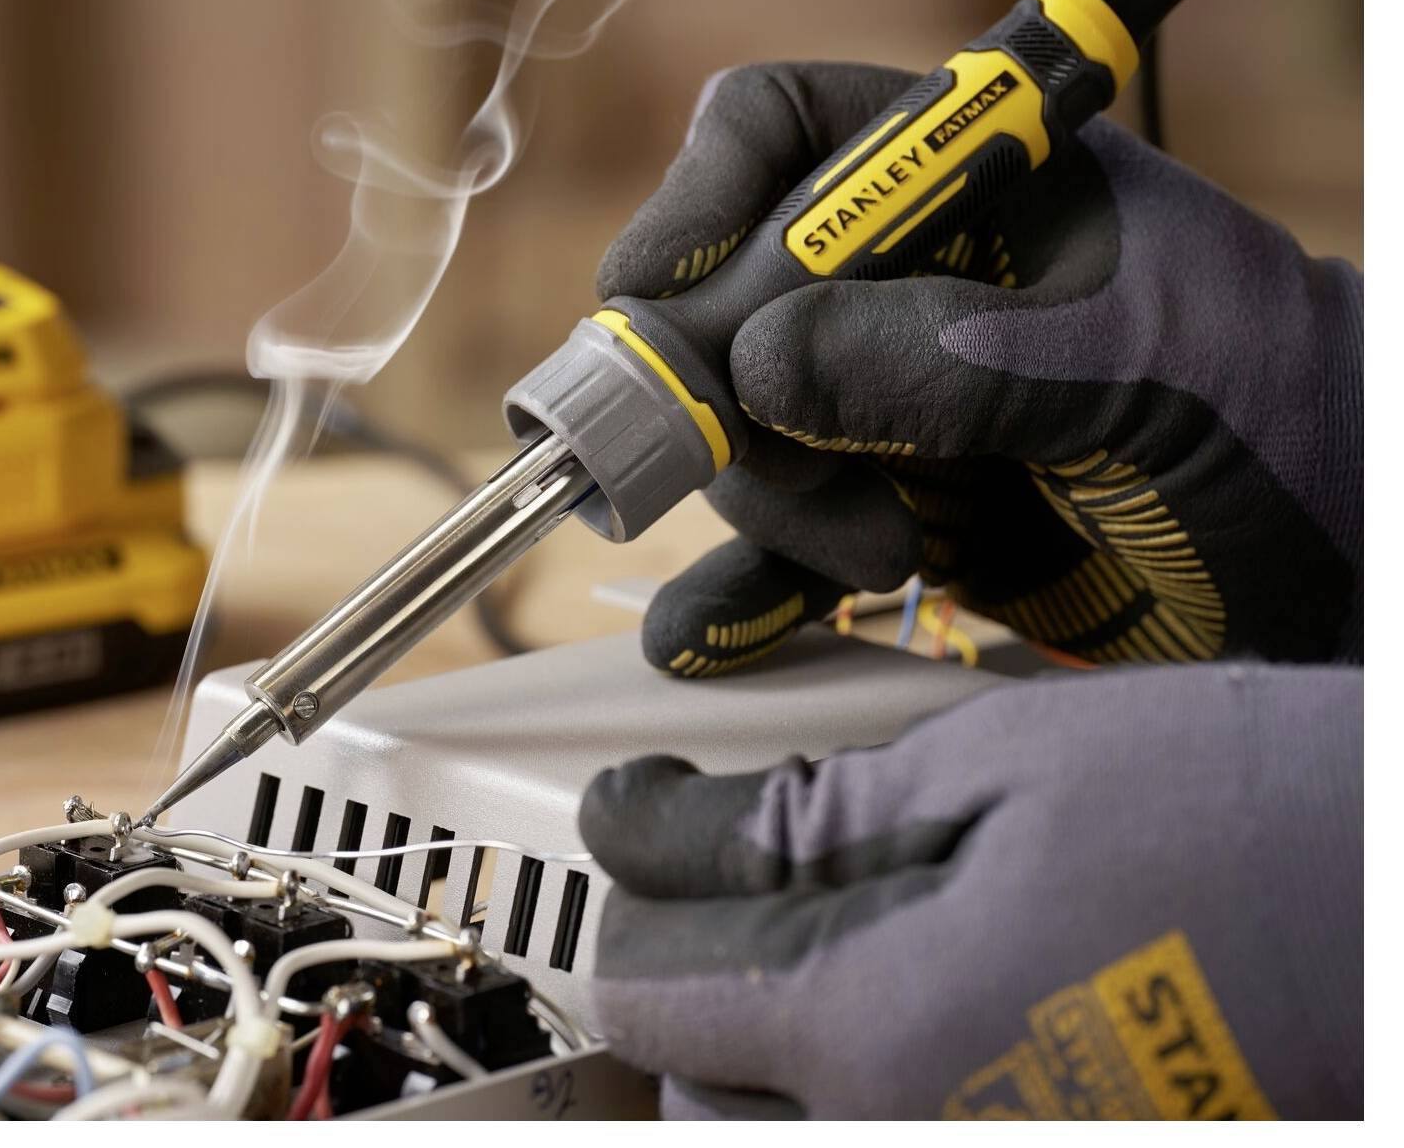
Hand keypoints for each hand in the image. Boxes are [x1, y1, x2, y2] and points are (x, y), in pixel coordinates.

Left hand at [577, 662, 1361, 1118]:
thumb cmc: (1242, 820)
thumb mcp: (1000, 766)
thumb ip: (802, 818)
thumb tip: (644, 830)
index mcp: (874, 1030)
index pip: (647, 995)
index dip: (635, 891)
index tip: (653, 818)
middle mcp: (905, 1142)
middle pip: (692, 1106)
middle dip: (689, 1001)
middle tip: (735, 897)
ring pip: (773, 1146)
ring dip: (762, 1072)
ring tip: (821, 960)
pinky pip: (882, 1142)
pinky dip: (857, 1097)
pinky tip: (920, 1010)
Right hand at [602, 63, 1361, 675]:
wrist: (1351, 563)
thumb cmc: (1287, 412)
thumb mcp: (1131, 360)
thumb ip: (946, 356)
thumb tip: (752, 363)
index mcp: (969, 174)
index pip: (779, 134)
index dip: (700, 200)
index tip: (655, 290)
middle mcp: (907, 277)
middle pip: (724, 301)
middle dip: (727, 392)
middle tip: (771, 464)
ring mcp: (891, 399)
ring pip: (739, 431)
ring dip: (771, 504)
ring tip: (886, 550)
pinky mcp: (895, 512)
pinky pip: (776, 545)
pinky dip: (736, 590)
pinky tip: (709, 633)